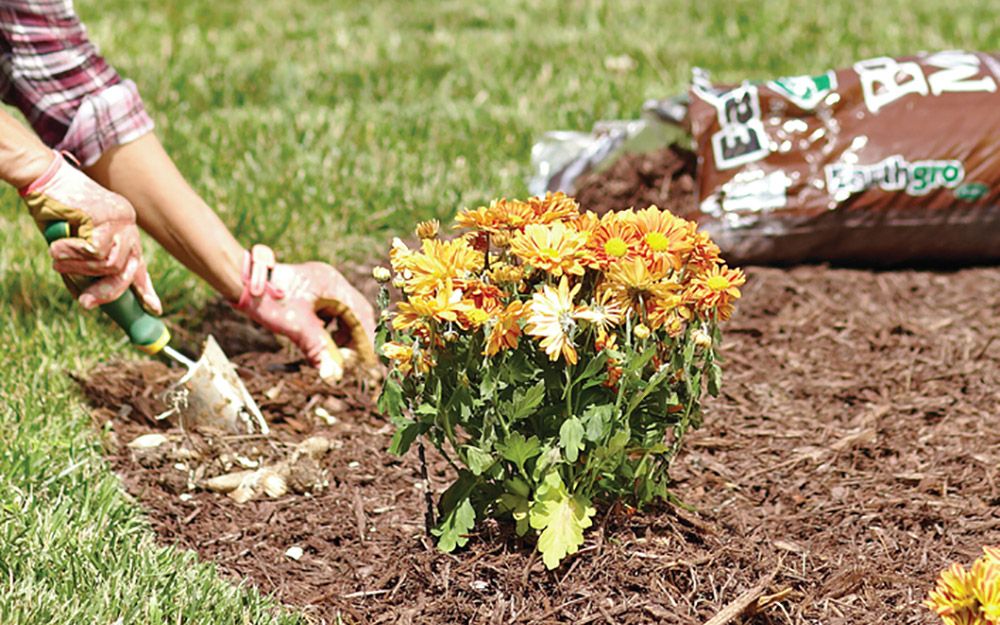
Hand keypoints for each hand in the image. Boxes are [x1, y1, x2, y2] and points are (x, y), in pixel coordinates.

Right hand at [20, 151, 161, 313]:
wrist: (42, 176)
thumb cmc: (54, 211)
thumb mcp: (73, 244)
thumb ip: (83, 266)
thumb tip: (86, 298)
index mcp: (124, 231)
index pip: (138, 263)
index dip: (144, 288)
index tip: (153, 308)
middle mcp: (128, 224)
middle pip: (127, 269)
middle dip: (107, 291)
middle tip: (86, 303)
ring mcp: (119, 218)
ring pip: (109, 263)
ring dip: (80, 269)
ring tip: (58, 261)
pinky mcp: (105, 215)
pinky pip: (94, 250)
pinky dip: (72, 254)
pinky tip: (57, 248)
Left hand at [232, 245, 376, 380]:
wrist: (242, 282)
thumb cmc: (269, 300)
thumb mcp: (296, 326)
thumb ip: (318, 349)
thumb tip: (333, 374)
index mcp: (333, 285)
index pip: (360, 314)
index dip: (365, 339)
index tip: (367, 362)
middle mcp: (332, 282)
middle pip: (355, 313)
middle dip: (355, 338)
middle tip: (352, 361)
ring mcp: (322, 285)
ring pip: (343, 313)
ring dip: (342, 334)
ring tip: (334, 353)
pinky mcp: (312, 292)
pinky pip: (330, 311)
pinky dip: (330, 328)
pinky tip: (322, 340)